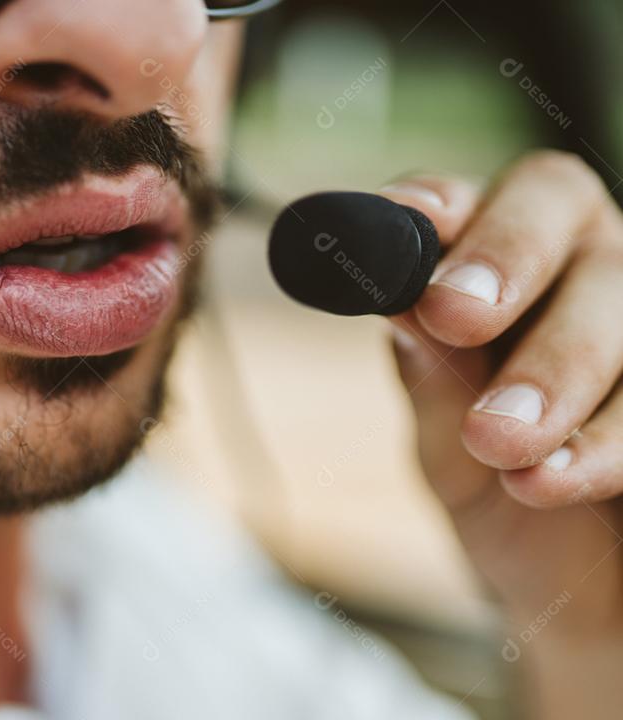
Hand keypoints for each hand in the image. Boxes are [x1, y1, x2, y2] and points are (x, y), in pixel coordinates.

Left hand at [378, 151, 622, 718]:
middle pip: (559, 208)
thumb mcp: (448, 450)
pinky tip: (557, 480)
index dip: (438, 205)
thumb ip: (432, 381)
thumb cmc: (502, 503)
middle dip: (504, 259)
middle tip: (453, 317)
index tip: (407, 228)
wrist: (588, 602)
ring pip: (622, 298)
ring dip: (559, 367)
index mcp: (495, 269)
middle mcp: (581, 267)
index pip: (469, 201)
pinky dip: (608, 439)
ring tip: (501, 444)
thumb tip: (399, 304)